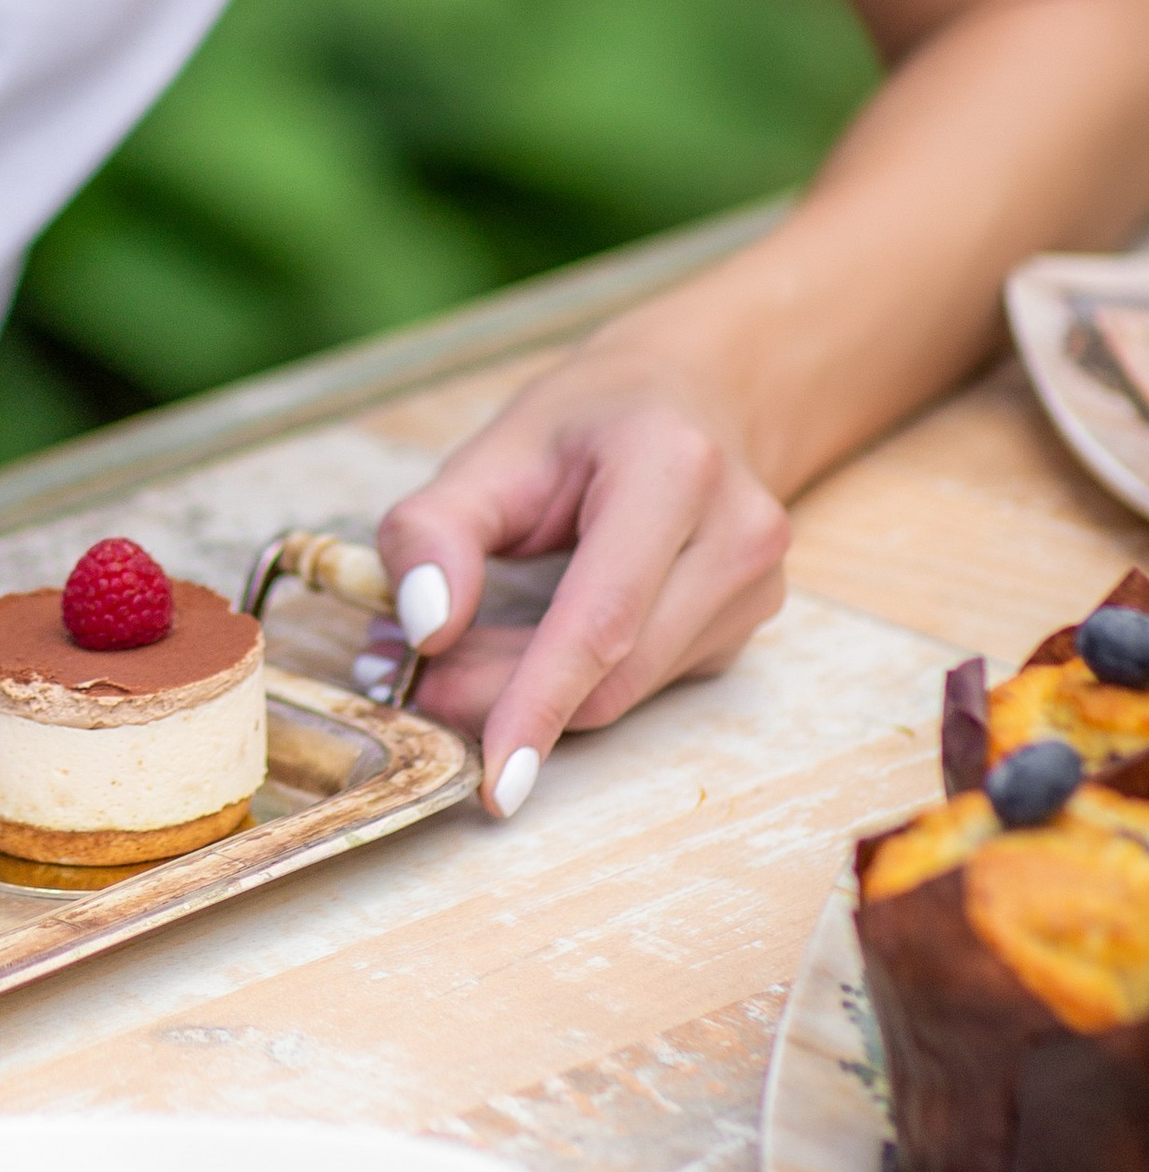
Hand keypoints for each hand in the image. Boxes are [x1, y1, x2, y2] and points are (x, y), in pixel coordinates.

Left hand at [375, 343, 789, 816]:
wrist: (695, 394)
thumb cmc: (588, 420)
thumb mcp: (494, 448)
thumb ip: (436, 528)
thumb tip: (424, 627)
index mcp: (674, 468)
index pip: (603, 617)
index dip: (538, 701)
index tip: (491, 776)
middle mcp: (738, 532)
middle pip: (614, 670)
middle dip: (507, 699)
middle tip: (416, 685)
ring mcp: (755, 588)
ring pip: (626, 691)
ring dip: (532, 694)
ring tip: (463, 647)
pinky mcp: (744, 629)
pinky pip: (643, 685)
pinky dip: (572, 684)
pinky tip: (526, 647)